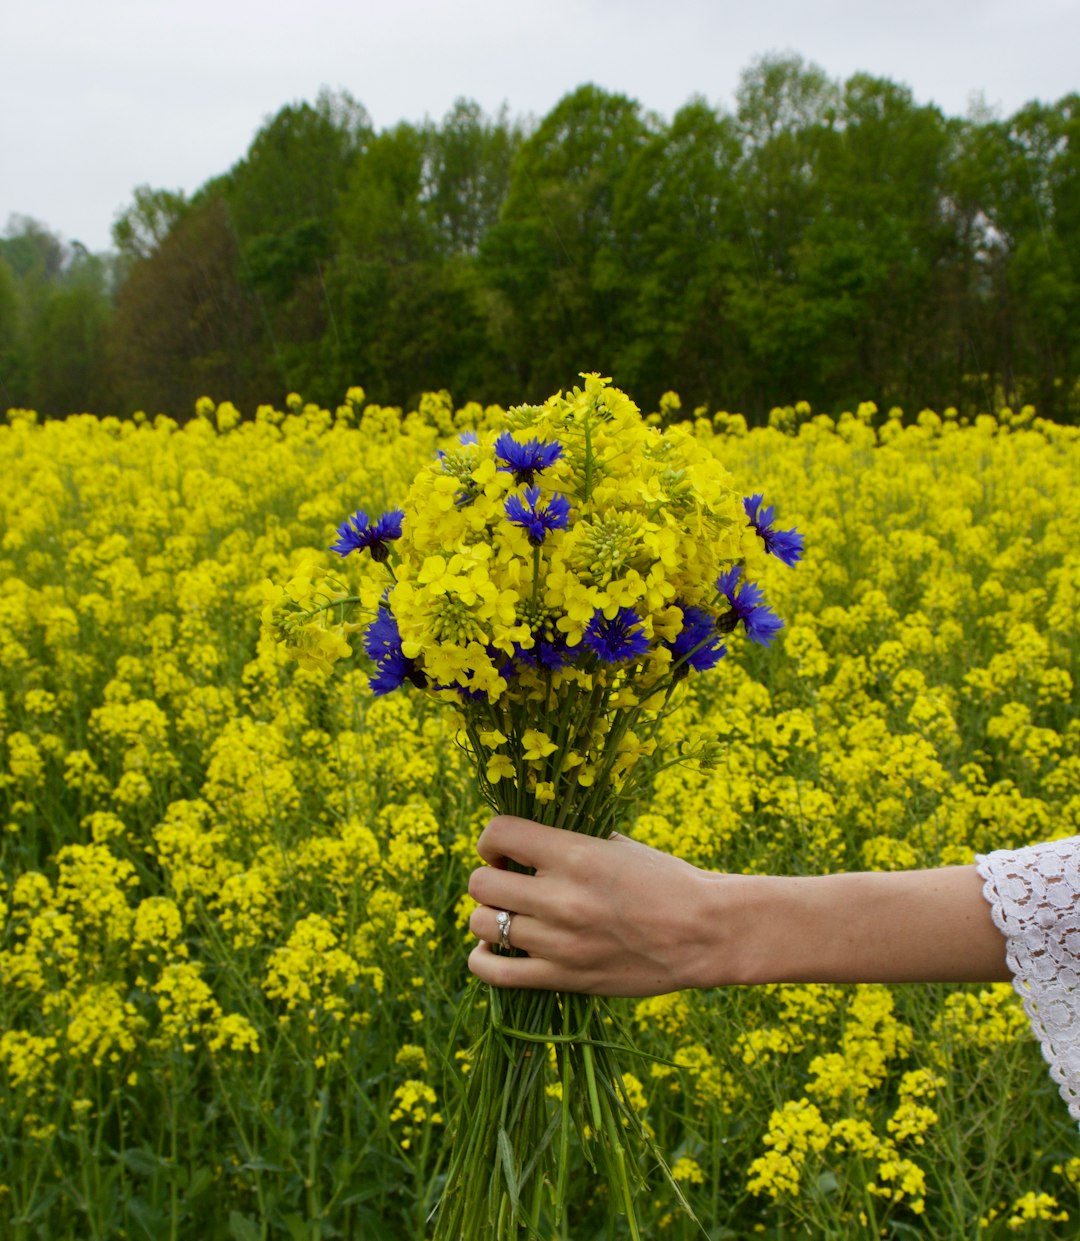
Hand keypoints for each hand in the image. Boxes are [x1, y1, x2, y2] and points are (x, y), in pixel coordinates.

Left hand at [467, 815, 726, 995]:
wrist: (706, 933)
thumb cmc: (667, 881)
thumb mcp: (620, 846)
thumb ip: (573, 843)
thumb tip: (532, 842)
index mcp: (577, 854)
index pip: (499, 834)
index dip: (491, 840)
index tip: (503, 850)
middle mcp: (561, 897)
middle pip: (480, 883)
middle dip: (489, 878)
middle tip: (508, 881)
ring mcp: (559, 942)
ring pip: (481, 925)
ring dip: (488, 916)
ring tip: (509, 914)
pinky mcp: (564, 978)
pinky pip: (495, 973)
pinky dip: (482, 959)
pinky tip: (492, 949)